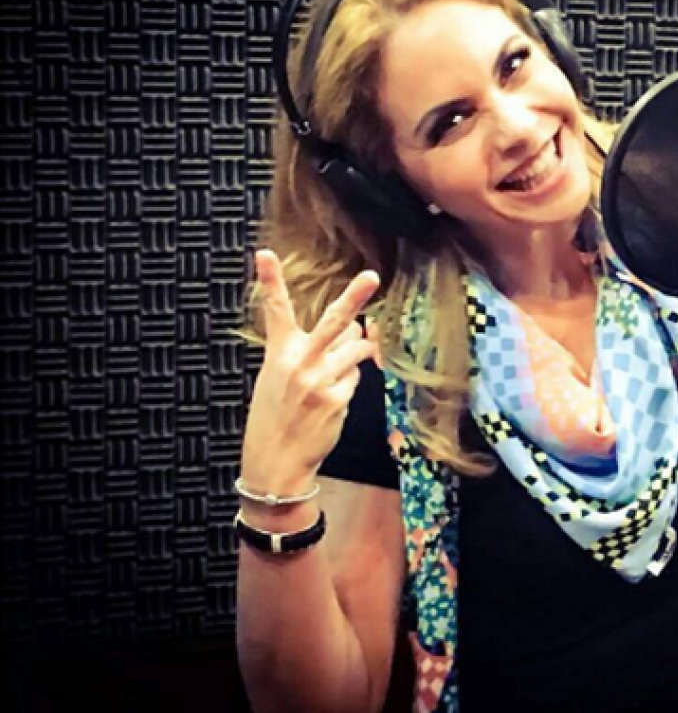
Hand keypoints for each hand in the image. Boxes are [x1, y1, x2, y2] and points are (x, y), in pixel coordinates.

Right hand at [240, 250, 381, 492]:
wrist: (274, 462)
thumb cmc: (277, 417)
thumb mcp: (279, 378)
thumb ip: (311, 351)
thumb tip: (353, 328)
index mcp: (279, 353)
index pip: (275, 311)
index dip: (270, 281)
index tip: (265, 254)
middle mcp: (299, 363)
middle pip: (332, 322)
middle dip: (354, 298)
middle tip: (371, 277)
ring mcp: (319, 381)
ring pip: (356, 350)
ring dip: (354, 356)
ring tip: (332, 376)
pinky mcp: (337, 399)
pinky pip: (356, 378)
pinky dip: (349, 386)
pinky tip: (330, 402)